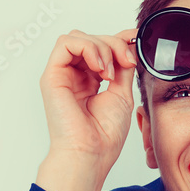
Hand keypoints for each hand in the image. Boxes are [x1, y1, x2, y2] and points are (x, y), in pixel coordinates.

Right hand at [35, 27, 138, 190]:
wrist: (91, 153)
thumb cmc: (104, 134)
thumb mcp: (122, 92)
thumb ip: (123, 66)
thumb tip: (129, 43)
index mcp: (90, 80)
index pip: (101, 47)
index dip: (120, 39)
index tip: (137, 40)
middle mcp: (74, 75)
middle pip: (92, 39)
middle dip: (115, 44)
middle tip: (128, 62)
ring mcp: (62, 74)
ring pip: (79, 37)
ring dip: (102, 47)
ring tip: (110, 73)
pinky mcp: (52, 75)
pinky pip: (65, 43)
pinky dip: (88, 47)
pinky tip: (99, 67)